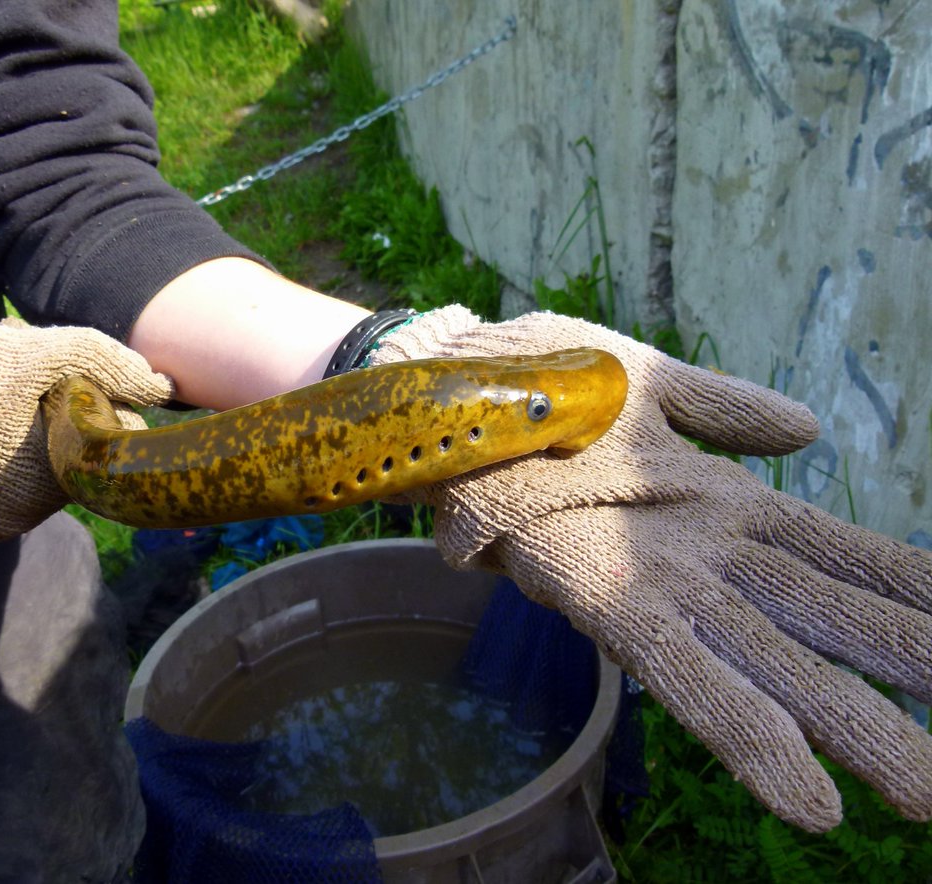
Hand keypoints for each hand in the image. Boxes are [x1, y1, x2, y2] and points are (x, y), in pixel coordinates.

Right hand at [0, 309, 172, 553]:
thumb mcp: (25, 352)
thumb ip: (99, 363)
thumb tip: (162, 388)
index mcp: (48, 481)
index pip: (94, 446)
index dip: (79, 404)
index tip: (46, 380)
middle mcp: (14, 521)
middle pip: (51, 463)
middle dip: (35, 420)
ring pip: (8, 483)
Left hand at [370, 305, 931, 831]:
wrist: (446, 382)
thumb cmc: (545, 382)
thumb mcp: (650, 383)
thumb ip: (725, 411)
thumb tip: (808, 431)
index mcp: (725, 504)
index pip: (840, 559)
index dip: (910, 598)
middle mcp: (704, 554)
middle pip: (822, 627)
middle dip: (896, 693)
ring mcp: (655, 577)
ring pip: (770, 664)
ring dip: (848, 731)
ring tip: (926, 798)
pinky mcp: (593, 590)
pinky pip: (679, 665)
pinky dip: (744, 728)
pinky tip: (805, 796)